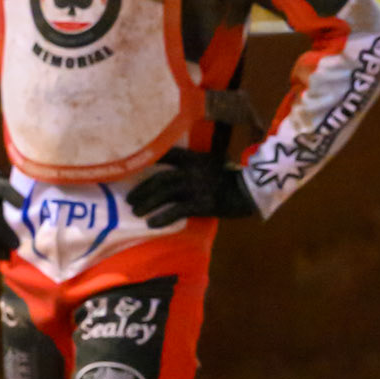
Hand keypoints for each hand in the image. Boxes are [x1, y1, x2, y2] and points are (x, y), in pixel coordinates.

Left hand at [127, 148, 259, 227]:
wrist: (249, 191)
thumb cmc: (230, 179)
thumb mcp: (212, 162)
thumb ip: (194, 164)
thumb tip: (175, 170)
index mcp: (193, 159)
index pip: (167, 154)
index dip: (149, 158)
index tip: (133, 165)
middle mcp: (191, 171)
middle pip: (159, 179)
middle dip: (142, 190)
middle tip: (130, 199)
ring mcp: (195, 187)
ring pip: (164, 194)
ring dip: (147, 203)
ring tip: (136, 211)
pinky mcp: (200, 204)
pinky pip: (175, 211)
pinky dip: (161, 218)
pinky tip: (151, 224)